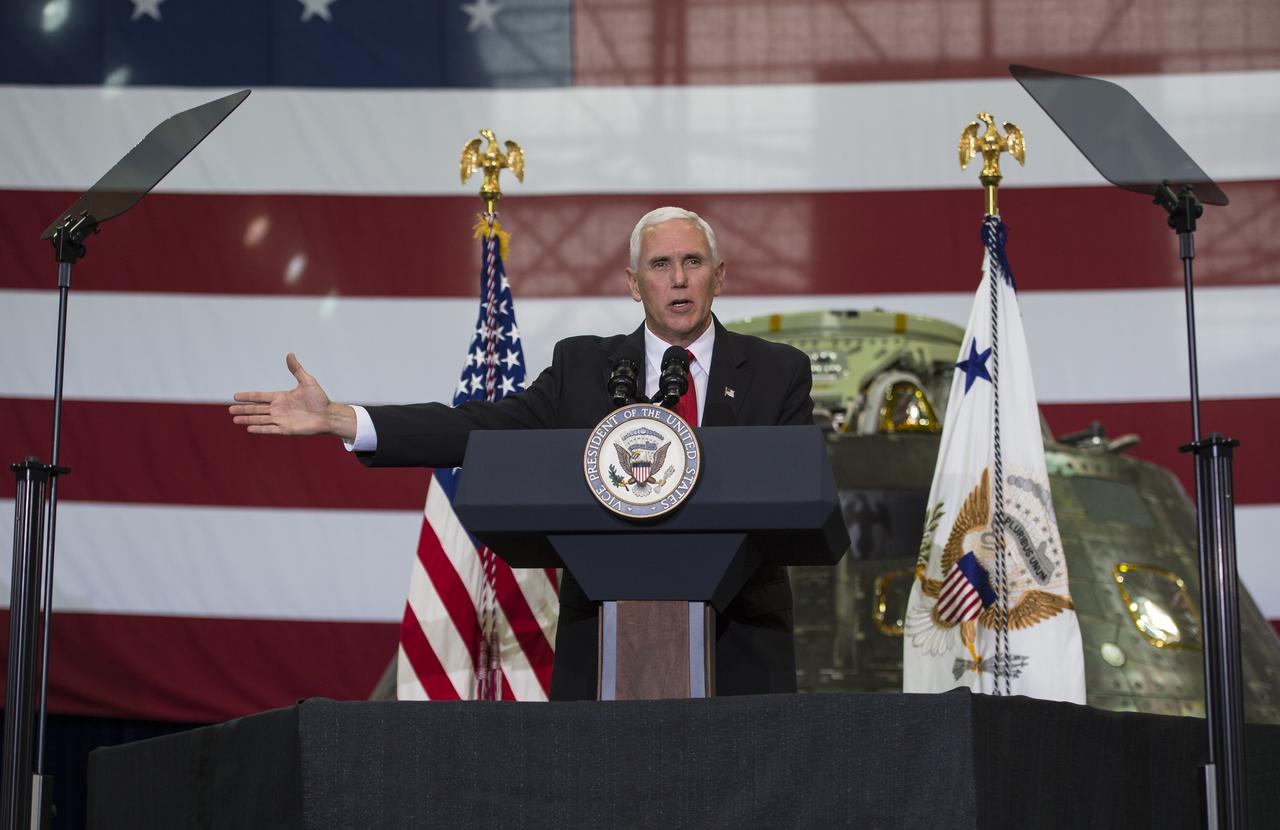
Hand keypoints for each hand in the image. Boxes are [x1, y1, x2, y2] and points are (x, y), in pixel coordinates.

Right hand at [230, 353, 355, 439]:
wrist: (328, 415)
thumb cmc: (319, 399)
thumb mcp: (307, 381)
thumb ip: (296, 369)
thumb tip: (289, 354)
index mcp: (281, 397)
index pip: (260, 397)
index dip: (248, 396)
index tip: (235, 396)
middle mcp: (279, 409)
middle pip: (257, 409)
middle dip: (243, 409)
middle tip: (230, 410)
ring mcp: (281, 419)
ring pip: (260, 419)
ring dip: (247, 419)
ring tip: (235, 419)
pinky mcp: (286, 429)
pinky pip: (269, 429)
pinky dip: (260, 428)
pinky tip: (249, 428)